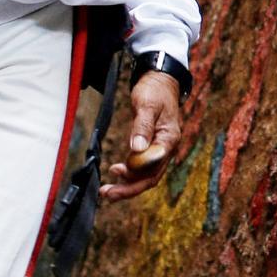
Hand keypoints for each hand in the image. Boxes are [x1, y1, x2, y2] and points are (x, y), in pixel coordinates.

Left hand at [100, 70, 182, 200]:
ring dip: (127, 184)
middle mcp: (166, 149)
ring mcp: (159, 150)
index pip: (153, 167)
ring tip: (107, 190)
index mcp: (168, 140)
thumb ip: (142, 127)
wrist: (160, 81)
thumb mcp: (147, 105)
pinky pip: (141, 167)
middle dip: (129, 189)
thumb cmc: (155, 91)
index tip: (116, 171)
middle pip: (150, 178)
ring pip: (145, 176)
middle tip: (107, 194)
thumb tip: (137, 148)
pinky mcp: (151, 147)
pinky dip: (129, 174)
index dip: (135, 175)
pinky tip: (116, 173)